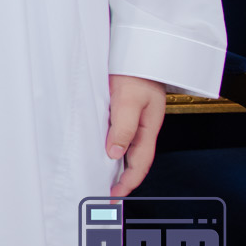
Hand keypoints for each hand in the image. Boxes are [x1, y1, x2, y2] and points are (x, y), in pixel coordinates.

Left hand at [107, 74, 167, 196]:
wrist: (139, 50)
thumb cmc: (137, 71)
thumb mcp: (129, 100)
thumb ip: (123, 127)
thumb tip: (115, 154)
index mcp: (148, 128)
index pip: (140, 163)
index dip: (128, 182)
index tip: (115, 195)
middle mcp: (142, 127)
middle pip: (133, 159)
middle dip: (121, 179)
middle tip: (105, 194)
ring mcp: (133, 119)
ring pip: (124, 148)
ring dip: (114, 164)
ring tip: (99, 177)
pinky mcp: (122, 110)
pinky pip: (117, 134)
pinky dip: (108, 146)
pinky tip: (98, 150)